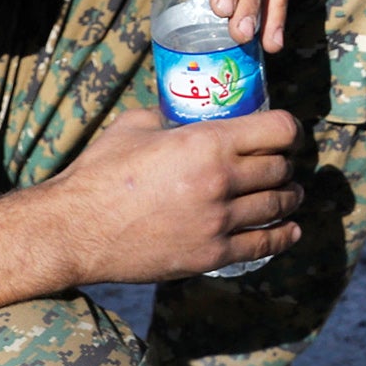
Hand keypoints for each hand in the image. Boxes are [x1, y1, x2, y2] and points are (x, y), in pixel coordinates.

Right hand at [39, 109, 304, 283]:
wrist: (75, 230)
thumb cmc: (100, 173)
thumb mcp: (136, 125)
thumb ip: (170, 114)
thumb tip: (184, 110)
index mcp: (208, 142)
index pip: (278, 129)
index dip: (289, 130)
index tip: (288, 134)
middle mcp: (221, 179)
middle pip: (280, 167)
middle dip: (285, 163)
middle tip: (282, 165)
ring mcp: (218, 220)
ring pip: (277, 204)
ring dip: (289, 197)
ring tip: (289, 194)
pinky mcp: (210, 255)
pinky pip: (262, 244)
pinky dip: (282, 236)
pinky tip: (290, 229)